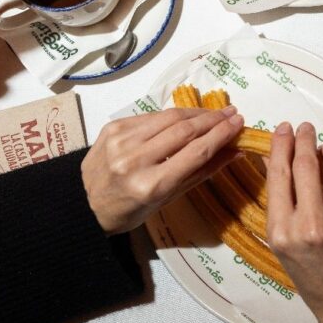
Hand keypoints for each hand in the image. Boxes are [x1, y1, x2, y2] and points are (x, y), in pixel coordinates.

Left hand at [82, 107, 243, 235]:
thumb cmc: (130, 210)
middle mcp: (135, 160)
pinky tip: (186, 116)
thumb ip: (201, 172)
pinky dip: (172, 115)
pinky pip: (151, 116)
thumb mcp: (167, 199)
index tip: (238, 123)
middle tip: (231, 113)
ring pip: (168, 117)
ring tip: (214, 113)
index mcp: (151, 185)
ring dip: (195, 113)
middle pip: (184, 131)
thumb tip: (234, 151)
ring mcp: (121, 141)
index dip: (220, 135)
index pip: (195, 152)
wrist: (83, 203)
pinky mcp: (113, 127)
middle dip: (212, 119)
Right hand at [266, 122, 322, 322]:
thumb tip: (274, 160)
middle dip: (304, 138)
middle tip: (305, 129)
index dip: (281, 144)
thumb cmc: (313, 277)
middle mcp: (311, 224)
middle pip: (306, 162)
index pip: (279, 172)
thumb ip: (278, 202)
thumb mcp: (282, 244)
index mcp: (283, 231)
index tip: (284, 129)